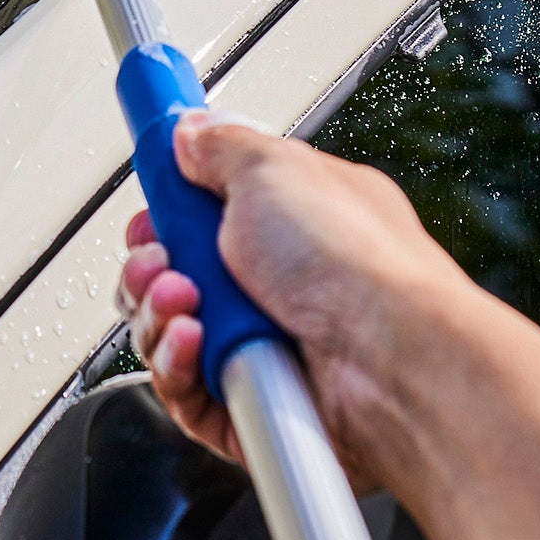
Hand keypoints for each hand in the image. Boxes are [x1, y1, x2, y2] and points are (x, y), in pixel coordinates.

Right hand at [117, 114, 471, 489]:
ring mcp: (263, 347)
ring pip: (170, 333)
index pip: (207, 216)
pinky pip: (182, 388)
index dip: (170, 213)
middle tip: (160, 257)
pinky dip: (176, 364)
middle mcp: (277, 287)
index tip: (153, 208)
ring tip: (183, 299)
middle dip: (151, 266)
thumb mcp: (275, 169)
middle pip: (176, 276)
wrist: (389, 357)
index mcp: (291, 224)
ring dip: (159, 312)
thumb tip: (190, 133)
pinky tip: (194, 341)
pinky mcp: (247, 406)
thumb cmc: (356, 263)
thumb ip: (222, 148)